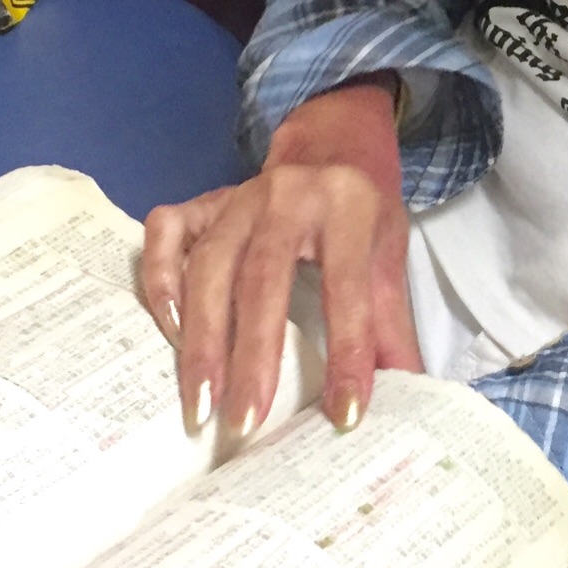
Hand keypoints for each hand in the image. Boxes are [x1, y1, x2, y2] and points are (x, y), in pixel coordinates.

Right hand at [139, 76, 421, 456]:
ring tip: (202, 404)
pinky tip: (167, 331)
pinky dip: (160, 280)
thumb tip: (408, 393)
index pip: (347, 288)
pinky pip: (165, 235)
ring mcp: (236, 197)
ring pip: (207, 267)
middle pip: (261, 279)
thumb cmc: (362, 211)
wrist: (332, 144)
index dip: (348, 353)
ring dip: (201, 340)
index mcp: (346, 207)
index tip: (344, 415)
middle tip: (246, 424)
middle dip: (252, 357)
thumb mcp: (389, 257)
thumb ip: (391, 325)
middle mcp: (285, 196)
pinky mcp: (202, 201)